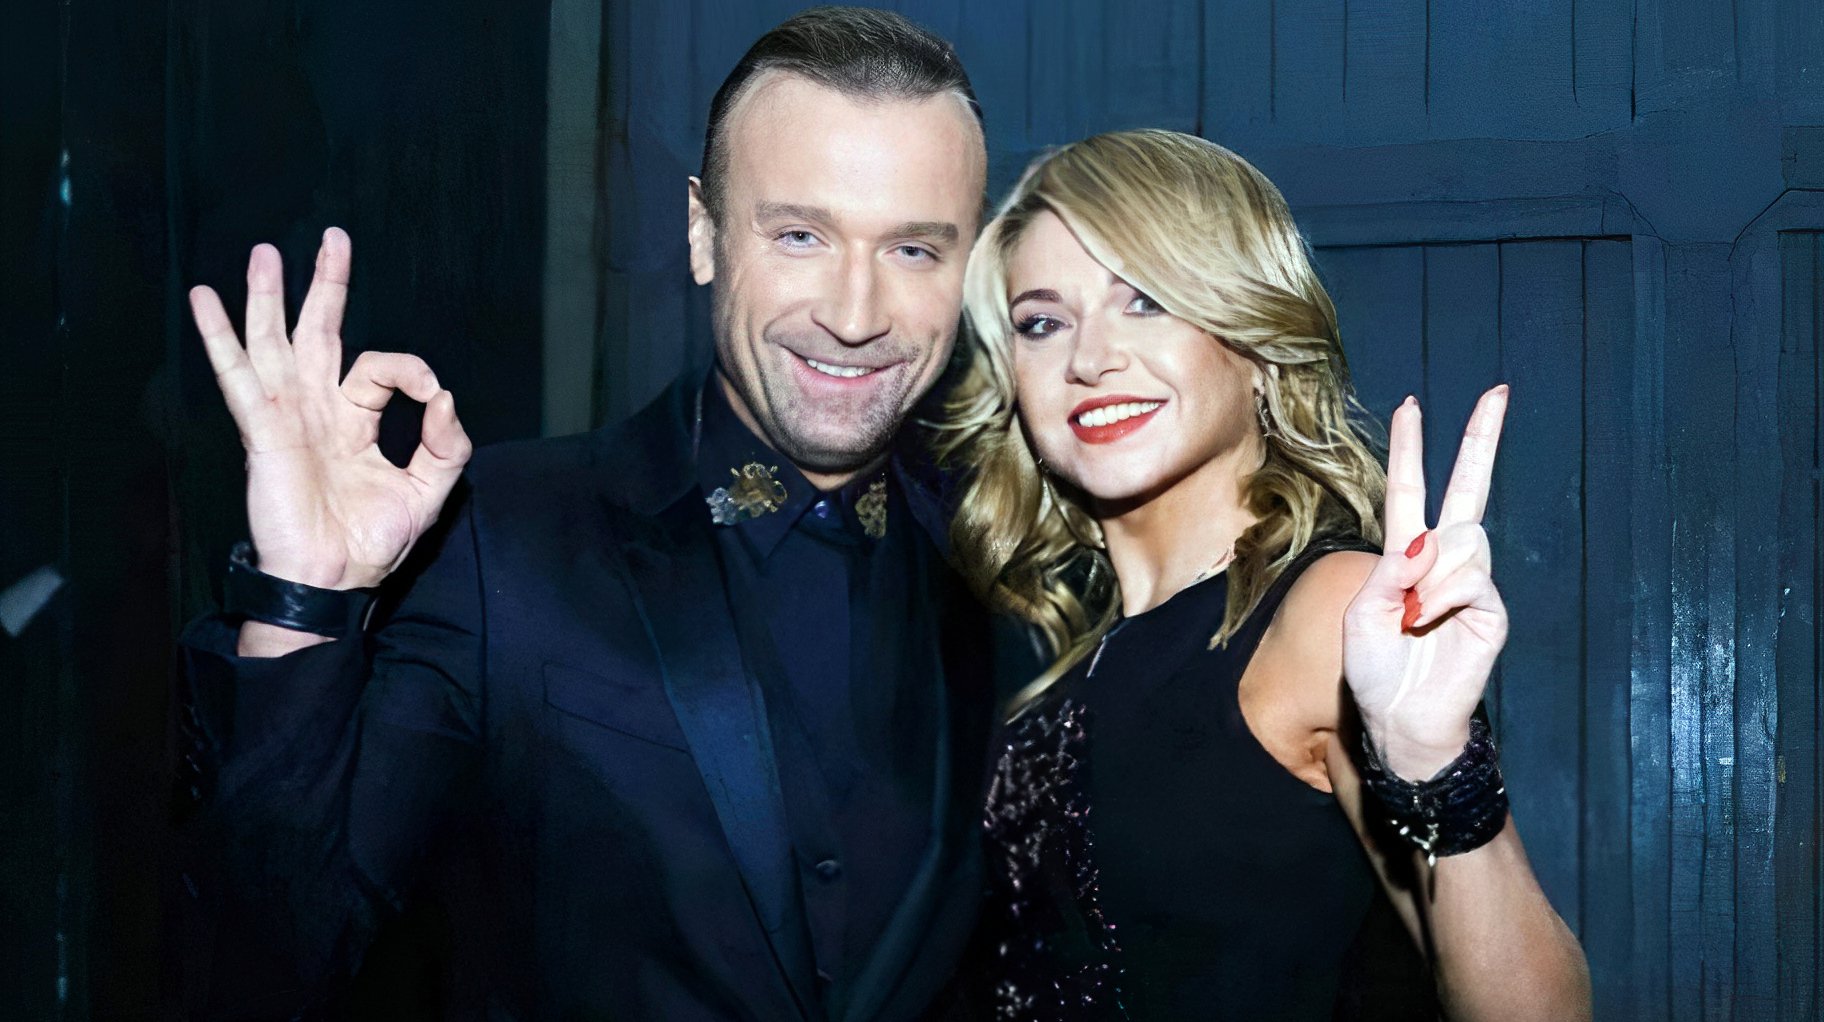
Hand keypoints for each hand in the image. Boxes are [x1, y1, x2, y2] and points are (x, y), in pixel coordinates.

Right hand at [190, 228, 471, 590]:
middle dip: (327, 285)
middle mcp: (318, 410)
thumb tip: (445, 397)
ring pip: (274, 341)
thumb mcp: (429, 491)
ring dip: (269, 295)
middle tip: (333, 239)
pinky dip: (220, 336)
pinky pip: (238, 374)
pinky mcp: (262, 429)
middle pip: (320, 332)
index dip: (412, 372)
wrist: (333, 579)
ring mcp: (287, 416)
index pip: (381, 369)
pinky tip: (206, 300)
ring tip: (263, 251)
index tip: (433, 397)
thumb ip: (446, 445)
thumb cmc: (371, 543)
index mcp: (355, 421)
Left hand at [1342, 386, 1508, 779]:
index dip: (1411, 449)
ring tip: (1413, 617)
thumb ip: (1388, 574)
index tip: (1410, 405)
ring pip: (1462, 543)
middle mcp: (1443, 561)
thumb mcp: (1362, 616)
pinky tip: (1430, 622)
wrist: (1402, 719)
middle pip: (1466, 489)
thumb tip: (1427, 540)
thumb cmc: (1376, 671)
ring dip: (1430, 578)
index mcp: (1405, 556)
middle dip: (1480, 440)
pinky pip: (1471, 581)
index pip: (1411, 491)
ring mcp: (1472, 584)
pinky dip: (1443, 598)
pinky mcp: (1491, 611)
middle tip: (1497, 392)